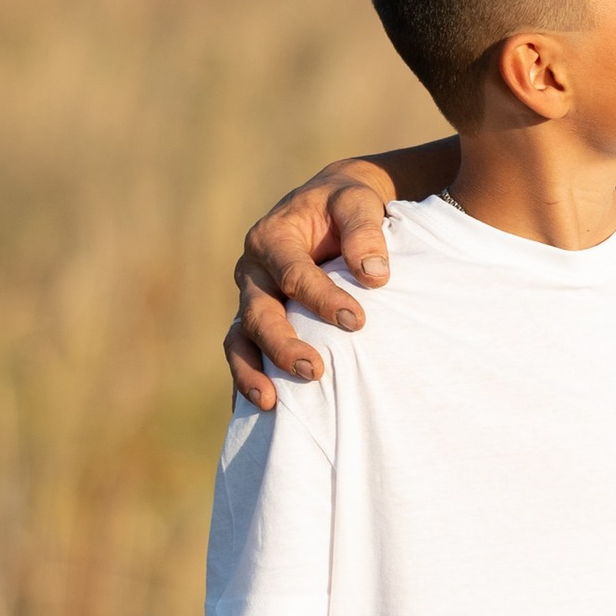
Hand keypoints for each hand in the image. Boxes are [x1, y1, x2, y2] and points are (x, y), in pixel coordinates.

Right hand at [225, 164, 397, 409]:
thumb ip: (364, 231)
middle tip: (313, 371)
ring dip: (252, 371)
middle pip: (259, 314)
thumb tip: (374, 273)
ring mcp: (252, 299)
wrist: (333, 206)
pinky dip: (249, 380)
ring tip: (271, 403)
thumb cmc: (347, 203)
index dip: (323, 299)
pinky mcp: (259, 321)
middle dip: (282, 345)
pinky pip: (246, 353)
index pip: (293, 274)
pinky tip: (262, 413)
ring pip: (241, 339)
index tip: (358, 322)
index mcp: (271, 239)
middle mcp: (253, 271)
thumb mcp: (357, 201)